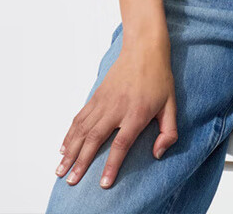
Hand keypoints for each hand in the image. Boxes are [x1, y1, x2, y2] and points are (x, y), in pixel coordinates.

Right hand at [55, 33, 177, 188]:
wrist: (144, 49)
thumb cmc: (159, 78)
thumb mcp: (171, 105)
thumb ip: (168, 132)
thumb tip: (158, 154)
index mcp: (137, 113)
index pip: (121, 144)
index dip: (111, 165)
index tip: (103, 184)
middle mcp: (116, 108)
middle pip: (95, 139)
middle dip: (81, 162)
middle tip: (71, 181)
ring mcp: (104, 101)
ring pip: (83, 129)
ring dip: (70, 150)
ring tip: (60, 169)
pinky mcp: (96, 96)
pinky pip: (80, 117)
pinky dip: (70, 133)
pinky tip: (63, 147)